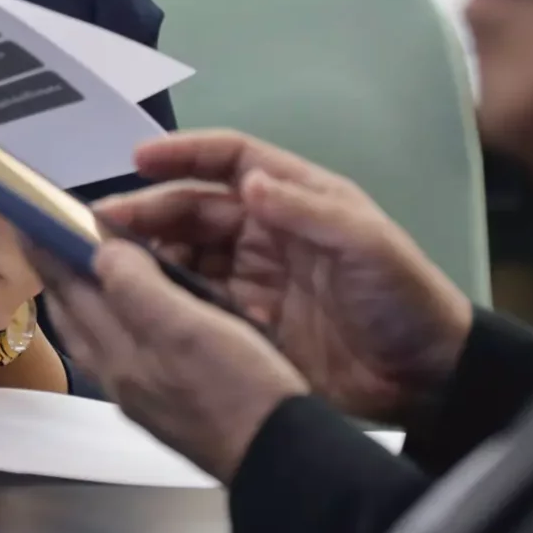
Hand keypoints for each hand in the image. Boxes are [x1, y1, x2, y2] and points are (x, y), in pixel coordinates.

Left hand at [42, 241, 310, 482]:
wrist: (277, 456)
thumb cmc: (233, 385)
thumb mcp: (185, 327)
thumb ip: (137, 288)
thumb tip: (99, 251)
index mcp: (117, 353)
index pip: (69, 292)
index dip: (49, 253)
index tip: (28, 218)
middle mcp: (120, 376)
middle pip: (76, 317)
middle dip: (59, 276)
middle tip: (50, 237)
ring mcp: (143, 395)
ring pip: (99, 336)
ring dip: (87, 299)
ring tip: (87, 267)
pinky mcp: (169, 406)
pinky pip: (127, 350)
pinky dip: (119, 321)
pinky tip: (138, 315)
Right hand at [95, 131, 470, 425]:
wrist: (429, 378)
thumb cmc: (404, 298)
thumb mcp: (368, 246)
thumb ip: (308, 211)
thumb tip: (248, 181)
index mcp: (298, 198)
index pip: (231, 160)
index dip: (184, 154)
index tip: (138, 161)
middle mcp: (269, 230)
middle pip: (196, 208)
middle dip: (149, 210)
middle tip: (102, 225)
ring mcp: (256, 278)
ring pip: (188, 253)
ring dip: (149, 253)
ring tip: (105, 262)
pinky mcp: (250, 323)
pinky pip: (198, 302)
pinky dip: (166, 297)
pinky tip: (135, 301)